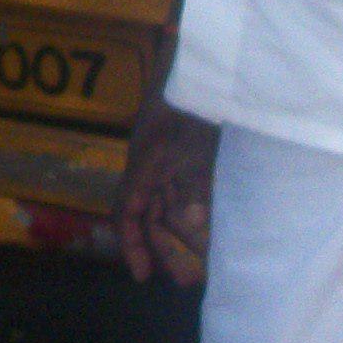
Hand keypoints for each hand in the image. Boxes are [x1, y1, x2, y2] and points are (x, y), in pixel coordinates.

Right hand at [118, 92, 216, 286]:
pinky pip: (194, 194)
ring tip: (207, 264)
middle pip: (152, 216)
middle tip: (187, 281)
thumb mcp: (196, 137)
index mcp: (145, 161)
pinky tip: (214, 232)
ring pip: (174, 209)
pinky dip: (201, 215)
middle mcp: (155, 166)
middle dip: (165, 249)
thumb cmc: (195, 93)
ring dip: (187, 237)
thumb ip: (194, 179)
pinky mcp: (197, 158)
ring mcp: (176, 162)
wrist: (211, 62)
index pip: (128, 211)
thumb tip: (193, 221)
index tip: (143, 275)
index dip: (131, 243)